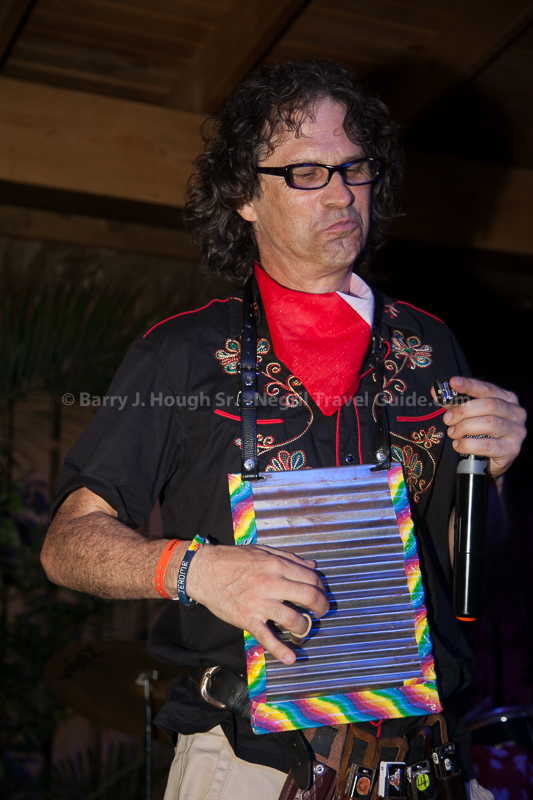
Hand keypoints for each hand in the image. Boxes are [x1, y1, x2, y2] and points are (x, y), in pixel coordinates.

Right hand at [185, 543, 328, 664]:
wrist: (204, 570)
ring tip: (304, 629)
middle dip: (321, 607)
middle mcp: (272, 583)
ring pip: (293, 619)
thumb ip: (288, 558)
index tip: (321, 593)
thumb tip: (312, 566)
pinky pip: (266, 637)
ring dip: (305, 627)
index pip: (310, 578)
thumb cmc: (233, 559)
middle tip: (322, 612)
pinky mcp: (247, 619)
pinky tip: (290, 658)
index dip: (321, 587)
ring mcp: (260, 603)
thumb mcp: (263, 550)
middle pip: (308, 596)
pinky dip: (280, 650)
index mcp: (277, 565)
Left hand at [437, 376, 526, 478]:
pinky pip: (487, 445)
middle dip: (463, 411)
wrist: (489, 462)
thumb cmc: (480, 434)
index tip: (453, 382)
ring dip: (465, 427)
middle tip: (447, 419)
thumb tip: (437, 393)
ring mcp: (516, 431)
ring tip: (452, 433)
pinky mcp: (512, 450)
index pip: (487, 388)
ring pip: (489, 423)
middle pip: (488, 405)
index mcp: (507, 399)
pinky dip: (468, 444)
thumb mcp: (469, 416)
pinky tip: (458, 445)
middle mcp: (516, 413)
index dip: (469, 385)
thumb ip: (455, 404)